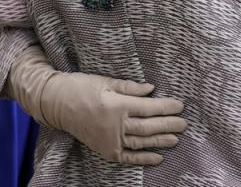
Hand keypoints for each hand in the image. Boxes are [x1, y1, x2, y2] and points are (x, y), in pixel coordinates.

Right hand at [7, 45, 186, 164]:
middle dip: (168, 124)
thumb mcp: (105, 80)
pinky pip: (128, 157)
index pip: (149, 107)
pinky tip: (158, 158)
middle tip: (184, 123)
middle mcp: (115, 125)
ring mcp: (110, 140)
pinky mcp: (105, 150)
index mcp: (117, 105)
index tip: (180, 105)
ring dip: (160, 141)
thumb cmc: (81, 87)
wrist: (56, 104)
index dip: (166, 107)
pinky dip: (143, 159)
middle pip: (148, 127)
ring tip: (176, 139)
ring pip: (141, 142)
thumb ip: (130, 87)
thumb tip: (151, 89)